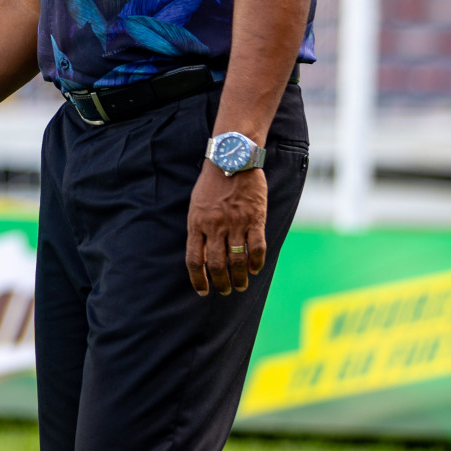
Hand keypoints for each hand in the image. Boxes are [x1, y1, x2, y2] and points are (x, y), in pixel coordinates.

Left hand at [186, 162, 267, 295]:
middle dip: (221, 283)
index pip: (194, 259)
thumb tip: (202, 256)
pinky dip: (256, 262)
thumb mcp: (196, 207)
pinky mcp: (254, 219)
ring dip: (239, 277)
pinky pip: (256, 248)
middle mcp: (215, 226)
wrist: (231, 160)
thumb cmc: (211, 185)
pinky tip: (255, 269)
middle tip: (226, 290)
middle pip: (216, 264)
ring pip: (237, 260)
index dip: (197, 279)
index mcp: (197, 223)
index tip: (202, 291)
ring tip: (241, 285)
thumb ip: (199, 230)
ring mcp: (235, 223)